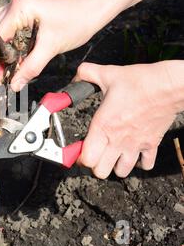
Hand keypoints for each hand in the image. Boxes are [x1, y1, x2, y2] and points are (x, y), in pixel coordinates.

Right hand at [0, 0, 102, 90]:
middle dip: (0, 56)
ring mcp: (20, 5)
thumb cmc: (76, 22)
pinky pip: (11, 28)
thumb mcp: (51, 48)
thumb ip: (30, 67)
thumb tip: (14, 85)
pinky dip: (13, 43)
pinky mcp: (26, 10)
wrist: (94, 8)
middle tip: (6, 75)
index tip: (1, 78)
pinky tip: (21, 55)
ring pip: (2, 32)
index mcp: (19, 8)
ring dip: (6, 50)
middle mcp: (15, 3)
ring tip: (14, 66)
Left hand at [75, 61, 183, 178]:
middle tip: (94, 154)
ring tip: (112, 154)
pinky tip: (133, 151)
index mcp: (103, 126)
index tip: (78, 151)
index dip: (79, 158)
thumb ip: (87, 73)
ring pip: (121, 172)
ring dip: (114, 166)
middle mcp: (118, 140)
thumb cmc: (140, 82)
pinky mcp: (151, 145)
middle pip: (100, 172)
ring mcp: (135, 145)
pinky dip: (138, 162)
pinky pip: (145, 165)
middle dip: (94, 165)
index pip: (86, 158)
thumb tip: (76, 76)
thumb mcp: (108, 74)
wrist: (169, 86)